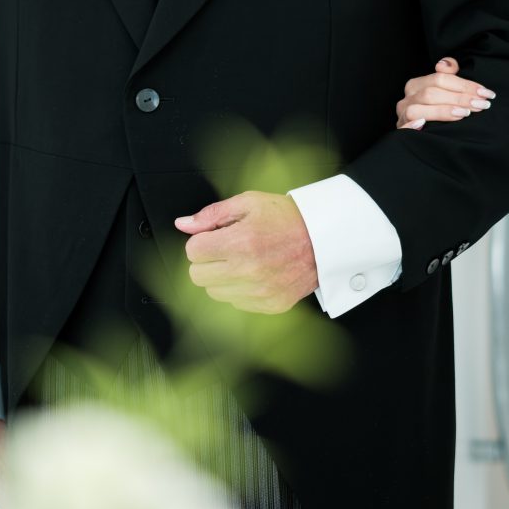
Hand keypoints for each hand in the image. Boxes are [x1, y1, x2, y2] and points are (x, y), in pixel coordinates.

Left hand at [174, 191, 317, 313]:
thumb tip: (183, 224)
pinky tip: (257, 273)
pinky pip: (236, 303)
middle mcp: (248, 271)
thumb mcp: (250, 203)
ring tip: (244, 261)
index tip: (216, 236)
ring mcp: (259, 292)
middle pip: (197, 276)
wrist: (324, 239)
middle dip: (207, 260)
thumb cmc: (288, 218)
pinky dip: (241, 289)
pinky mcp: (270, 305)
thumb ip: (212, 214)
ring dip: (222, 277)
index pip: (193, 252)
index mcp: (241, 243)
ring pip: (214, 292)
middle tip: (227, 248)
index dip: (202, 241)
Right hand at [394, 56, 493, 128]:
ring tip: (466, 114)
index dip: (464, 85)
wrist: (423, 137)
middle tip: (481, 104)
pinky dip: (412, 126)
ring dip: (443, 111)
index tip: (485, 93)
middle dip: (459, 98)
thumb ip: (448, 74)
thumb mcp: (444, 90)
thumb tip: (444, 64)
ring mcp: (402, 116)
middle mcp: (407, 99)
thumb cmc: (438, 109)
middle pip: (431, 93)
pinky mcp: (401, 131)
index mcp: (416, 85)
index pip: (440, 79)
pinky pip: (403, 128)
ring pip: (418, 110)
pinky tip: (425, 126)